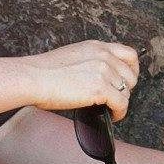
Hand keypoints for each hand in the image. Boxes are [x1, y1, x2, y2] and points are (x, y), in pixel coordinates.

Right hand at [23, 37, 139, 121]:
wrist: (32, 78)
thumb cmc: (43, 72)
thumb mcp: (72, 56)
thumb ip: (89, 61)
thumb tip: (97, 77)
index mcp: (96, 46)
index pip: (129, 54)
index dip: (132, 70)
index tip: (127, 81)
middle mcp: (103, 55)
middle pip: (131, 74)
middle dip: (126, 89)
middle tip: (115, 98)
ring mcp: (103, 71)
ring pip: (127, 91)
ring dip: (120, 102)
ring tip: (110, 109)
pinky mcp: (100, 88)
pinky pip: (121, 104)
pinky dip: (119, 113)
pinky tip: (111, 116)